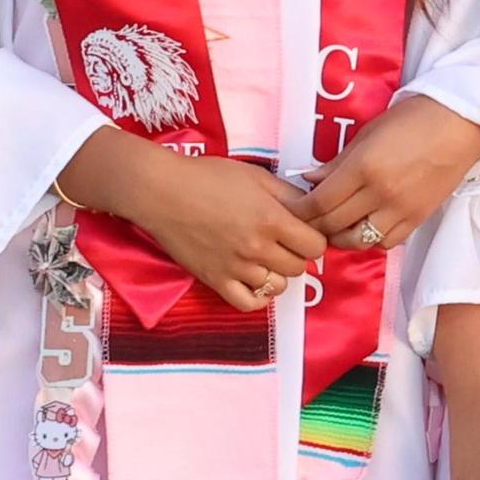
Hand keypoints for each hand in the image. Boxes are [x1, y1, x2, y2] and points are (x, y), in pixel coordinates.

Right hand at [59, 123, 327, 311]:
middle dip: (296, 254)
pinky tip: (256, 280)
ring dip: (277, 273)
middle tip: (284, 241)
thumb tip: (313, 209)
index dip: (313, 238)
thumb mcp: (256, 175)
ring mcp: (237, 268)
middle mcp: (258, 248)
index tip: (304, 231)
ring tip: (266, 258)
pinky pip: (249, 303)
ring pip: (277, 286)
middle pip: (298, 267)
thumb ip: (289, 194)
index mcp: (272, 219)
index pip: (315, 246)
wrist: (163, 192)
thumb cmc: (209, 177)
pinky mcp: (216, 281)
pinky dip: (259, 296)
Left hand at [298, 95, 479, 253]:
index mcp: (364, 167)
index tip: (291, 209)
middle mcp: (380, 193)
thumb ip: (337, 161)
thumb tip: (309, 178)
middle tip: (304, 220)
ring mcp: (400, 210)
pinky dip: (368, 240)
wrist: (460, 124)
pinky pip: (384, 242)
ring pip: (357, 241)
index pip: (319, 203)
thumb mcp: (369, 133)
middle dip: (312, 225)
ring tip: (332, 226)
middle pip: (333, 224)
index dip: (300, 211)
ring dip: (339, 237)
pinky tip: (363, 227)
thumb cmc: (413, 118)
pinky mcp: (417, 219)